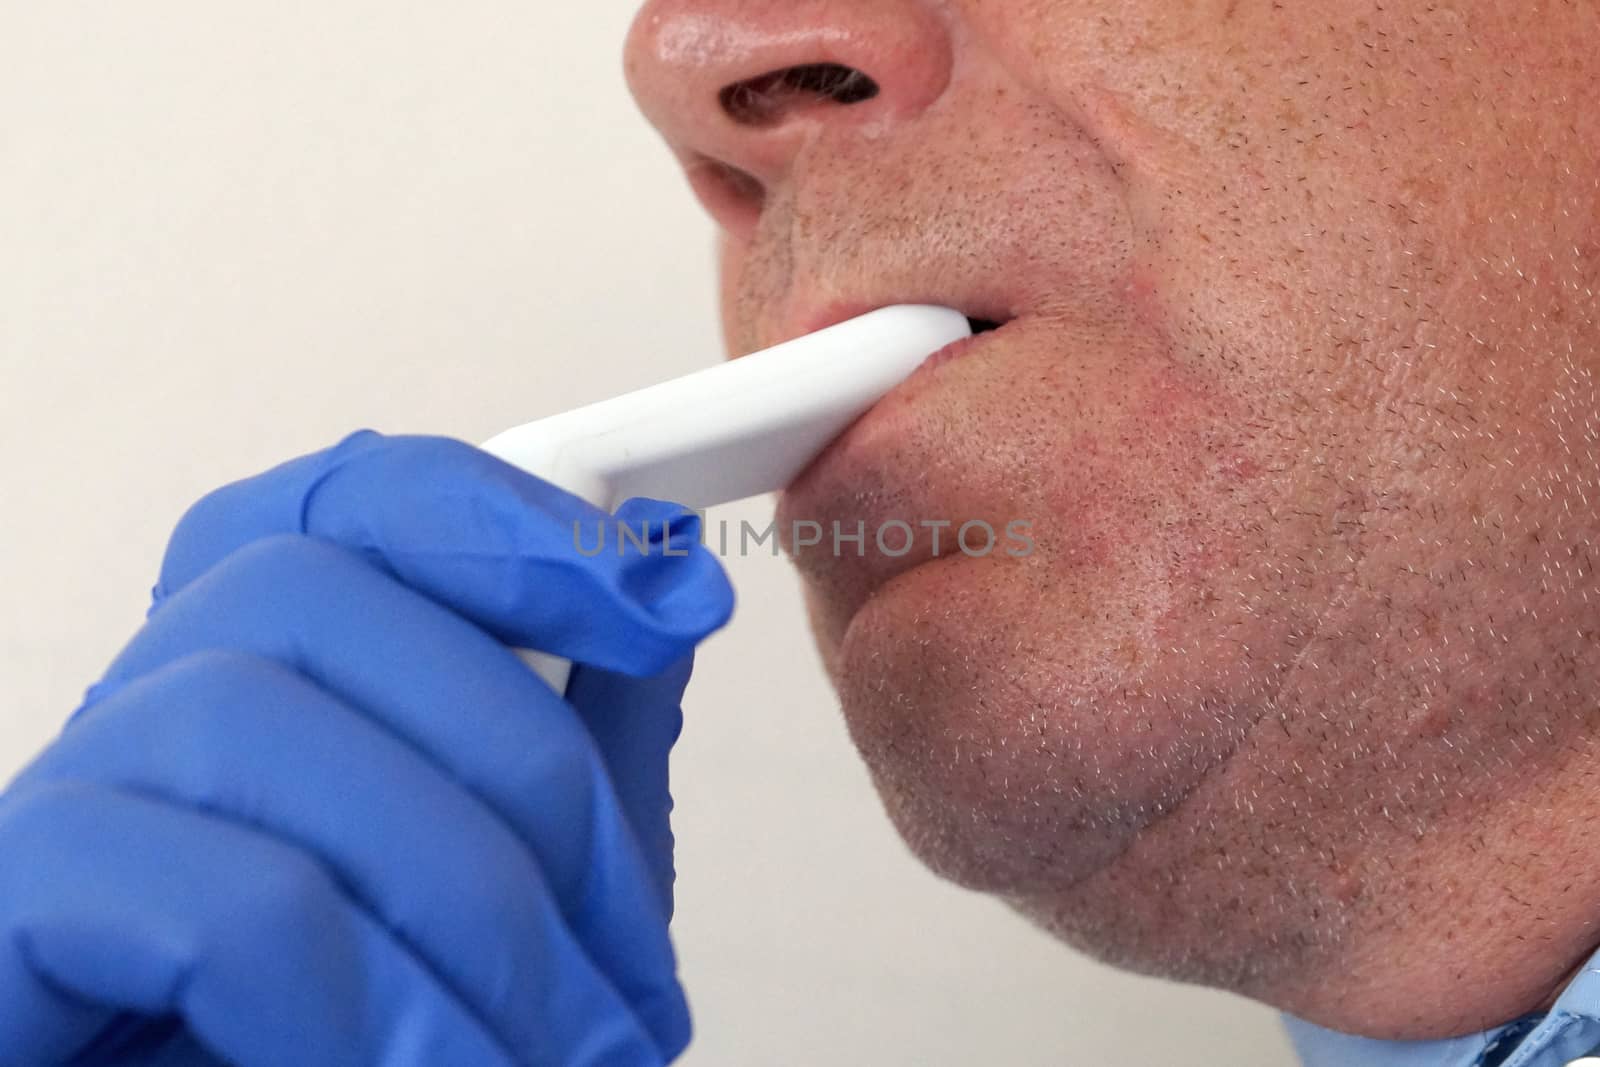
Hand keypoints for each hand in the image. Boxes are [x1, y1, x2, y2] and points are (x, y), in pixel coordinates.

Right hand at [0, 431, 733, 1066]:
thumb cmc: (404, 1048)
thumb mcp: (535, 883)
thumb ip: (585, 732)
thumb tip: (667, 575)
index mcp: (269, 682)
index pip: (344, 503)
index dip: (501, 516)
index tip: (661, 594)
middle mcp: (147, 715)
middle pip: (303, 587)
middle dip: (518, 755)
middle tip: (631, 960)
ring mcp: (63, 806)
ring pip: (244, 716)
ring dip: (458, 901)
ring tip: (563, 1053)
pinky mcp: (6, 922)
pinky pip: (186, 893)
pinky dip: (341, 994)